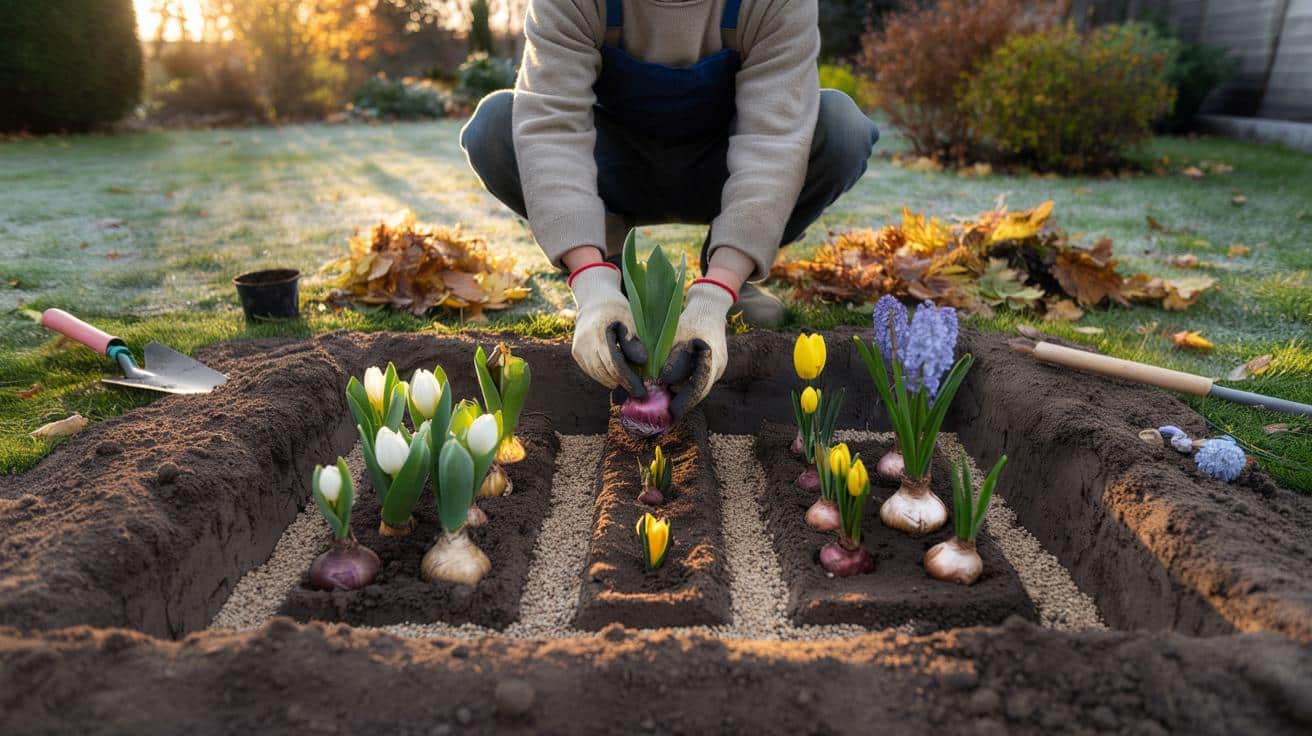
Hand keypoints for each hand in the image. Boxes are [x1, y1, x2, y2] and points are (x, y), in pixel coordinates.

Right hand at [569, 264, 647, 396]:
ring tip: (630, 385)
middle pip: (604, 372)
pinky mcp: (576, 354)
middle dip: (622, 384)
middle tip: (639, 392)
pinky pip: (592, 371)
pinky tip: (618, 376)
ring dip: (614, 382)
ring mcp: (577, 349)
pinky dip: (605, 376)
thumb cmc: (616, 308)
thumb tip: (641, 362)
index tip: (641, 390)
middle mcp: (584, 343)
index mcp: (598, 332)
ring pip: (597, 375)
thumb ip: (633, 340)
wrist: (594, 300)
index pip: (613, 364)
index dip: (627, 379)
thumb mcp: (629, 318)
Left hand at [658, 281, 733, 418]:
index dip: (685, 401)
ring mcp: (718, 368)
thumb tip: (664, 382)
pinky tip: (670, 397)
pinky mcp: (713, 369)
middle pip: (699, 392)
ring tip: (664, 412)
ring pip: (699, 389)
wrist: (709, 308)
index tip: (671, 413)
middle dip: (682, 405)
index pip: (698, 384)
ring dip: (683, 399)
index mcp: (711, 356)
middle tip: (664, 420)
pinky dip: (686, 390)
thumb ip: (673, 358)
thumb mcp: (677, 335)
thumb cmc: (690, 319)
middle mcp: (718, 366)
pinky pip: (699, 383)